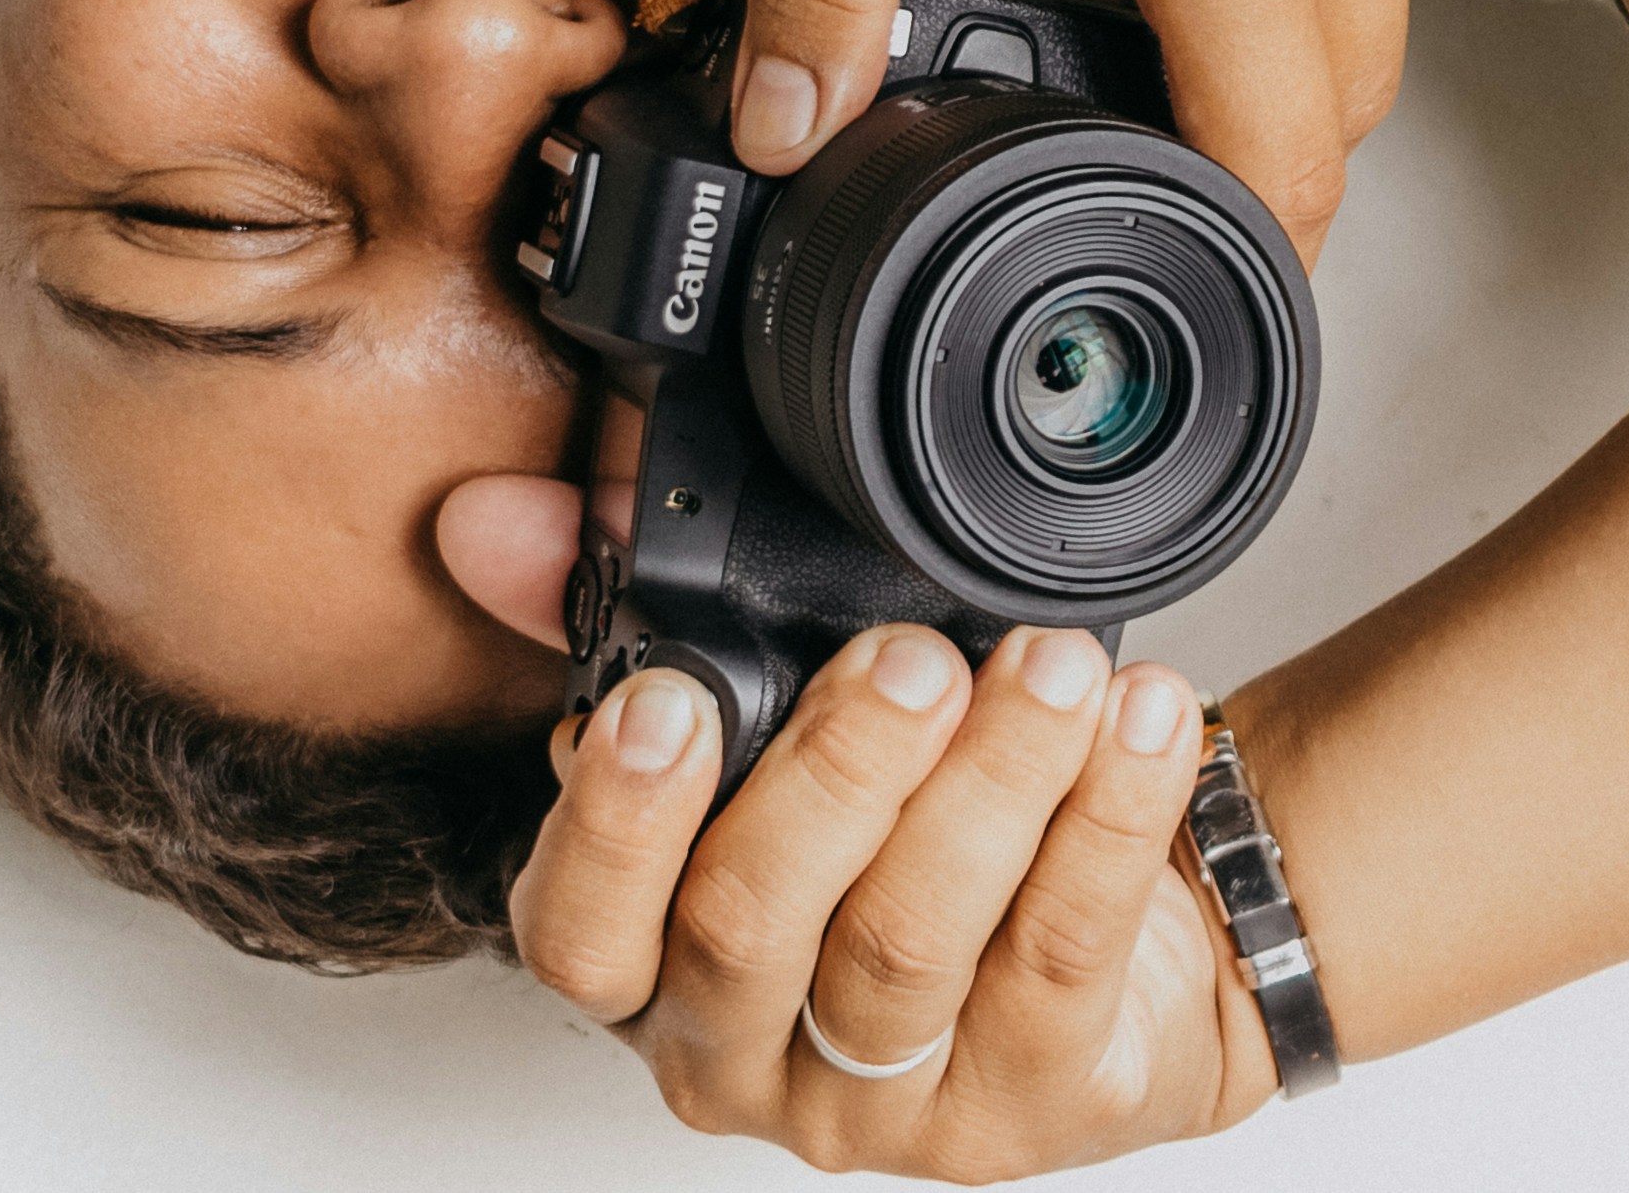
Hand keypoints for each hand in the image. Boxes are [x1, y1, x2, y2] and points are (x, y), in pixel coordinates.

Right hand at [511, 630, 1270, 1177]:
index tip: (670, 699)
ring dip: (988, 780)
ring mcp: (886, 1103)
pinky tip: (1133, 724)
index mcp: (648, 968)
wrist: (1098, 953)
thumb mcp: (757, 714)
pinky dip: (1104, 820)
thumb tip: (495, 519)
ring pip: (907, 947)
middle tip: (911, 660)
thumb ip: (612, 609)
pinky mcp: (1029, 1108)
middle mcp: (744, 1055)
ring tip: (1050, 668)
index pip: (582, 929)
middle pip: (749, 928)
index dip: (616, 819)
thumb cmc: (891, 830)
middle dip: (834, 770)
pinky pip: (1060, 955)